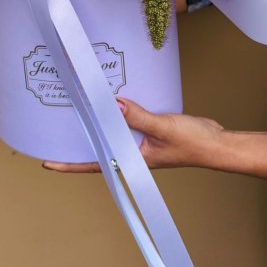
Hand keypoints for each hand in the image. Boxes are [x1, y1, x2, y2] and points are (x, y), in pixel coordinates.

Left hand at [43, 98, 223, 172]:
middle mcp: (133, 154)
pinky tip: (110, 102)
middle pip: (100, 149)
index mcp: (134, 161)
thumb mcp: (163, 127)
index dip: (71, 164)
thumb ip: (138, 117)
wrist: (218, 142)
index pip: (96, 164)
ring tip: (76, 111)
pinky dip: (117, 114)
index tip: (48, 163)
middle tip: (54, 131)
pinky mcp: (150, 130)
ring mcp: (141, 143)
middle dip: (79, 143)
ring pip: (113, 134)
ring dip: (98, 125)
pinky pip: (127, 122)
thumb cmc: (194, 143)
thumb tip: (113, 106)